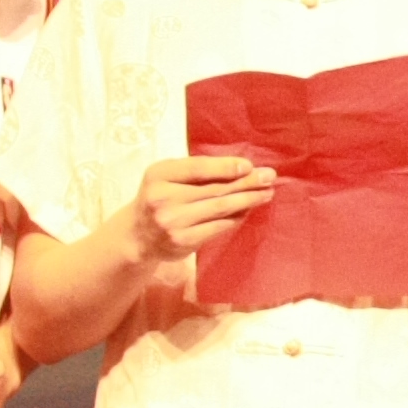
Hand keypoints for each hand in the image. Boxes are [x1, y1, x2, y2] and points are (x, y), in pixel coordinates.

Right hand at [125, 154, 277, 261]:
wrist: (137, 236)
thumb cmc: (160, 198)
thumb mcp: (167, 177)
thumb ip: (195, 171)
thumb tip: (242, 168)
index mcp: (159, 174)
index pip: (198, 168)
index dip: (226, 166)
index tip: (249, 166)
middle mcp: (163, 198)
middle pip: (214, 188)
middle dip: (246, 182)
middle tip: (269, 177)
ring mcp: (173, 222)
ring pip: (220, 208)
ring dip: (248, 199)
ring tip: (266, 193)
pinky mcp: (183, 241)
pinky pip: (218, 226)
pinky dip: (236, 217)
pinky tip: (248, 210)